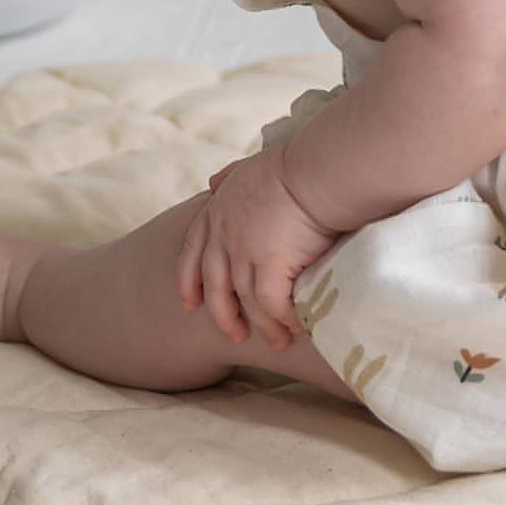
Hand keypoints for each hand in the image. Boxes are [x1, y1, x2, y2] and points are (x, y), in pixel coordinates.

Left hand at [175, 148, 342, 349]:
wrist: (316, 169)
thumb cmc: (293, 164)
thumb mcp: (249, 167)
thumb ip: (230, 178)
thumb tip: (212, 182)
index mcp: (217, 212)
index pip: (192, 252)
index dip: (189, 280)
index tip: (189, 303)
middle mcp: (224, 236)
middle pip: (215, 287)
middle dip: (223, 315)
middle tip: (235, 334)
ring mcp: (245, 253)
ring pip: (247, 302)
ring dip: (264, 325)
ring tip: (280, 340)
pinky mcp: (270, 266)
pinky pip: (272, 305)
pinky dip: (283, 319)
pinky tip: (297, 327)